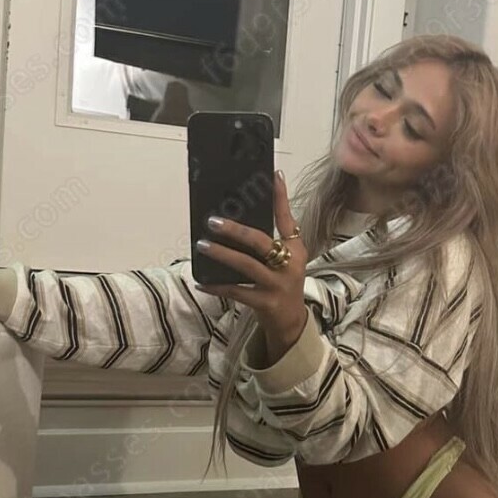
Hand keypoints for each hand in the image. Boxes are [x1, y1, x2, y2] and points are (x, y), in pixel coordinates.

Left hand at [195, 172, 307, 338]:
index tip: (272, 176)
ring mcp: (277, 284)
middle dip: (236, 230)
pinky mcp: (265, 302)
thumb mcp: (287, 259)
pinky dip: (216, 287)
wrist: (291, 321)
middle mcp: (289, 265)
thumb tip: (242, 215)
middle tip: (213, 221)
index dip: (280, 197)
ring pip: (246, 265)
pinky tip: (201, 281)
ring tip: (203, 245)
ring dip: (222, 254)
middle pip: (261, 242)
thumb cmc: (283, 283)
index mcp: (295, 249)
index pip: (286, 219)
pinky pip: (236, 291)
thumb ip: (273, 239)